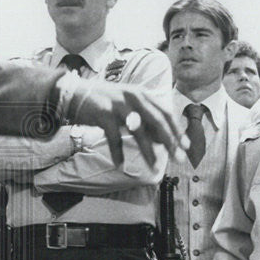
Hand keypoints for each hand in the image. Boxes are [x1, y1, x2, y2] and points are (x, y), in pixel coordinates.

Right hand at [68, 80, 186, 167]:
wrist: (73, 94)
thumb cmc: (103, 102)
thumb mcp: (127, 106)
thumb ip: (144, 119)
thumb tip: (163, 139)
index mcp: (141, 94)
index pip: (165, 113)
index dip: (177, 129)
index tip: (186, 145)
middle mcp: (133, 97)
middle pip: (157, 121)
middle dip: (170, 141)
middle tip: (179, 158)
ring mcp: (118, 105)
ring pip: (138, 131)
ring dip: (148, 151)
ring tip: (153, 166)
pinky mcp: (103, 114)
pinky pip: (114, 138)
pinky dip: (118, 153)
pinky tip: (120, 164)